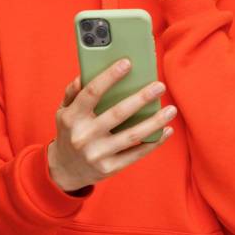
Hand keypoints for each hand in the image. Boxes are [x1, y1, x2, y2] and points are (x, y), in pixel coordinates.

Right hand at [47, 58, 177, 191]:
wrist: (64, 171)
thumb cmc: (69, 132)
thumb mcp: (63, 112)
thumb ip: (73, 92)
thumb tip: (83, 76)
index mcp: (72, 117)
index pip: (91, 92)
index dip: (109, 77)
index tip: (127, 63)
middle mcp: (83, 136)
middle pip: (117, 114)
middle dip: (141, 98)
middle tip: (159, 86)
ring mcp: (97, 154)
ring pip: (132, 135)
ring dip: (155, 122)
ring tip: (171, 109)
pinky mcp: (109, 168)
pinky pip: (136, 154)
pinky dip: (154, 142)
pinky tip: (167, 130)